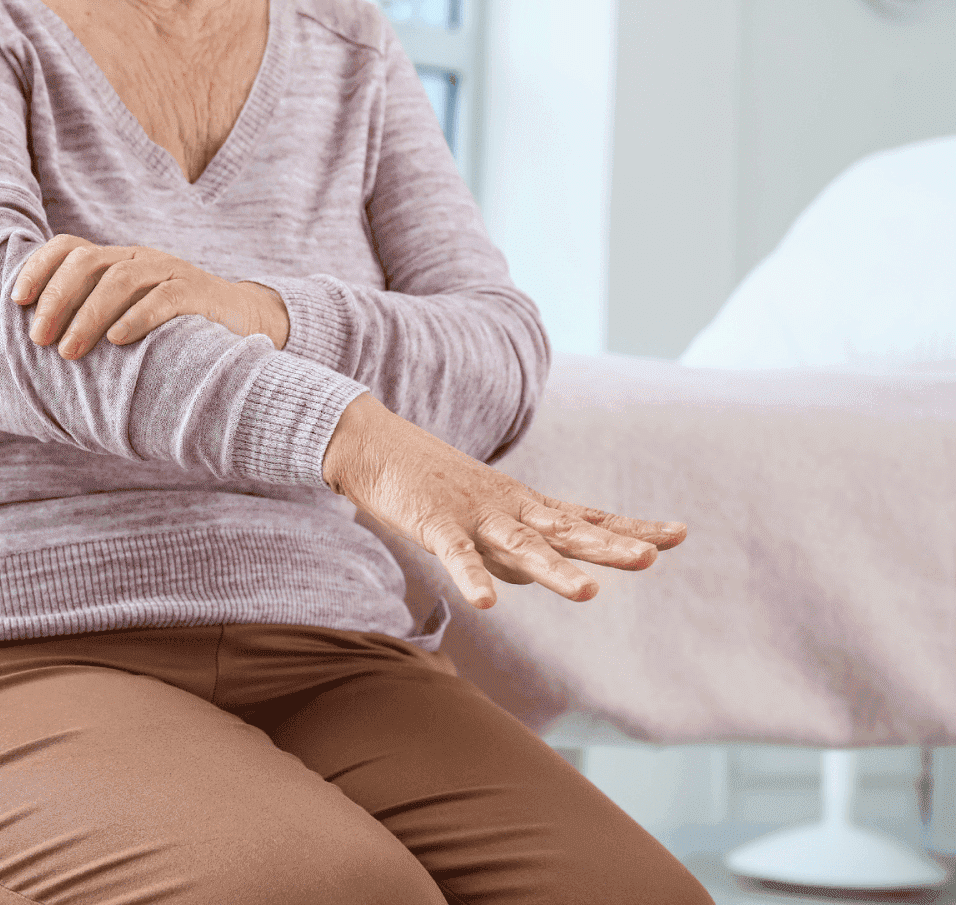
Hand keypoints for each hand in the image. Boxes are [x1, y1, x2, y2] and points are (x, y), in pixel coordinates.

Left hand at [10, 233, 288, 357]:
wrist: (245, 323)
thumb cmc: (174, 329)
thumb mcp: (128, 316)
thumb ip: (92, 320)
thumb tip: (38, 346)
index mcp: (118, 261)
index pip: (69, 248)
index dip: (39, 268)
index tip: (17, 301)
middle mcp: (141, 259)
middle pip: (89, 262)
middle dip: (58, 299)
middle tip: (39, 339)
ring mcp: (171, 272)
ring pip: (122, 280)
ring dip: (89, 315)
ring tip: (69, 351)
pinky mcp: (199, 294)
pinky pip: (165, 298)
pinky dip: (137, 317)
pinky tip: (117, 341)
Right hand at [324, 393, 687, 608]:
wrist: (371, 444)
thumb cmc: (426, 482)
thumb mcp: (476, 515)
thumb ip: (505, 548)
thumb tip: (529, 580)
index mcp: (520, 506)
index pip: (584, 517)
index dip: (629, 526)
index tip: (678, 534)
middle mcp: (506, 508)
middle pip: (565, 530)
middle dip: (607, 545)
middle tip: (650, 558)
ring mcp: (471, 515)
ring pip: (519, 544)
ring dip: (553, 569)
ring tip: (588, 594)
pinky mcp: (432, 522)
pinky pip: (455, 555)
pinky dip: (471, 576)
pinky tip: (486, 604)